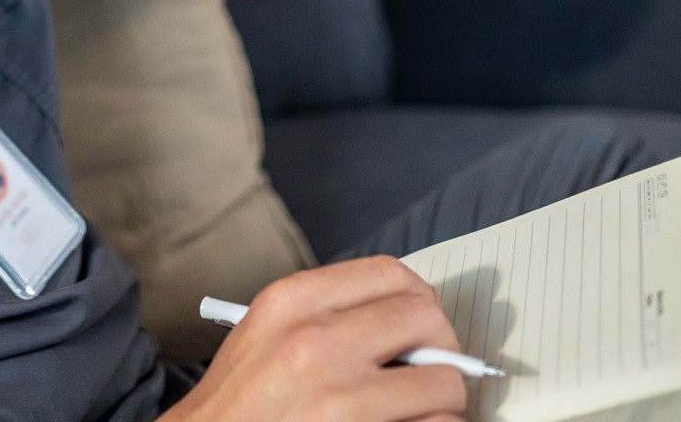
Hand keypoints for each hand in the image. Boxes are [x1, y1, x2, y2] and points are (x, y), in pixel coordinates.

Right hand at [162, 257, 469, 421]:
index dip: (418, 298)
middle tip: (431, 369)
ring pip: (444, 383)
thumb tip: (402, 320)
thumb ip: (326, 314)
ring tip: (420, 409)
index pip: (389, 274)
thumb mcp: (265, 333)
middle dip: (441, 347)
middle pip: (425, 319)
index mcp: (291, 304)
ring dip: (443, 401)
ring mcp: (340, 399)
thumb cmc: (236, 405)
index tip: (421, 321)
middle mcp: (316, 344)